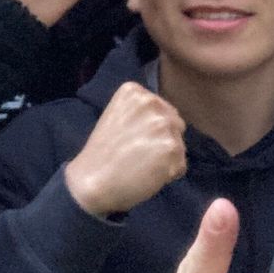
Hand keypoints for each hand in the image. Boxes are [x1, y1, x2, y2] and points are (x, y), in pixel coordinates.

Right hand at [64, 82, 186, 216]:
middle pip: (175, 124)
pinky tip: (148, 175)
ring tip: (142, 165)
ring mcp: (163, 125)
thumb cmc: (102, 153)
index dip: (152, 128)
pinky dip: (169, 174)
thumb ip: (141, 113)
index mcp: (135, 92)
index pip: (163, 110)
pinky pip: (181, 165)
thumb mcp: (116, 116)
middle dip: (163, 140)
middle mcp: (152, 102)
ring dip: (167, 158)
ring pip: (180, 145)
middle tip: (139, 153)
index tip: (133, 138)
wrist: (92, 180)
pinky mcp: (172, 148)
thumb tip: (167, 122)